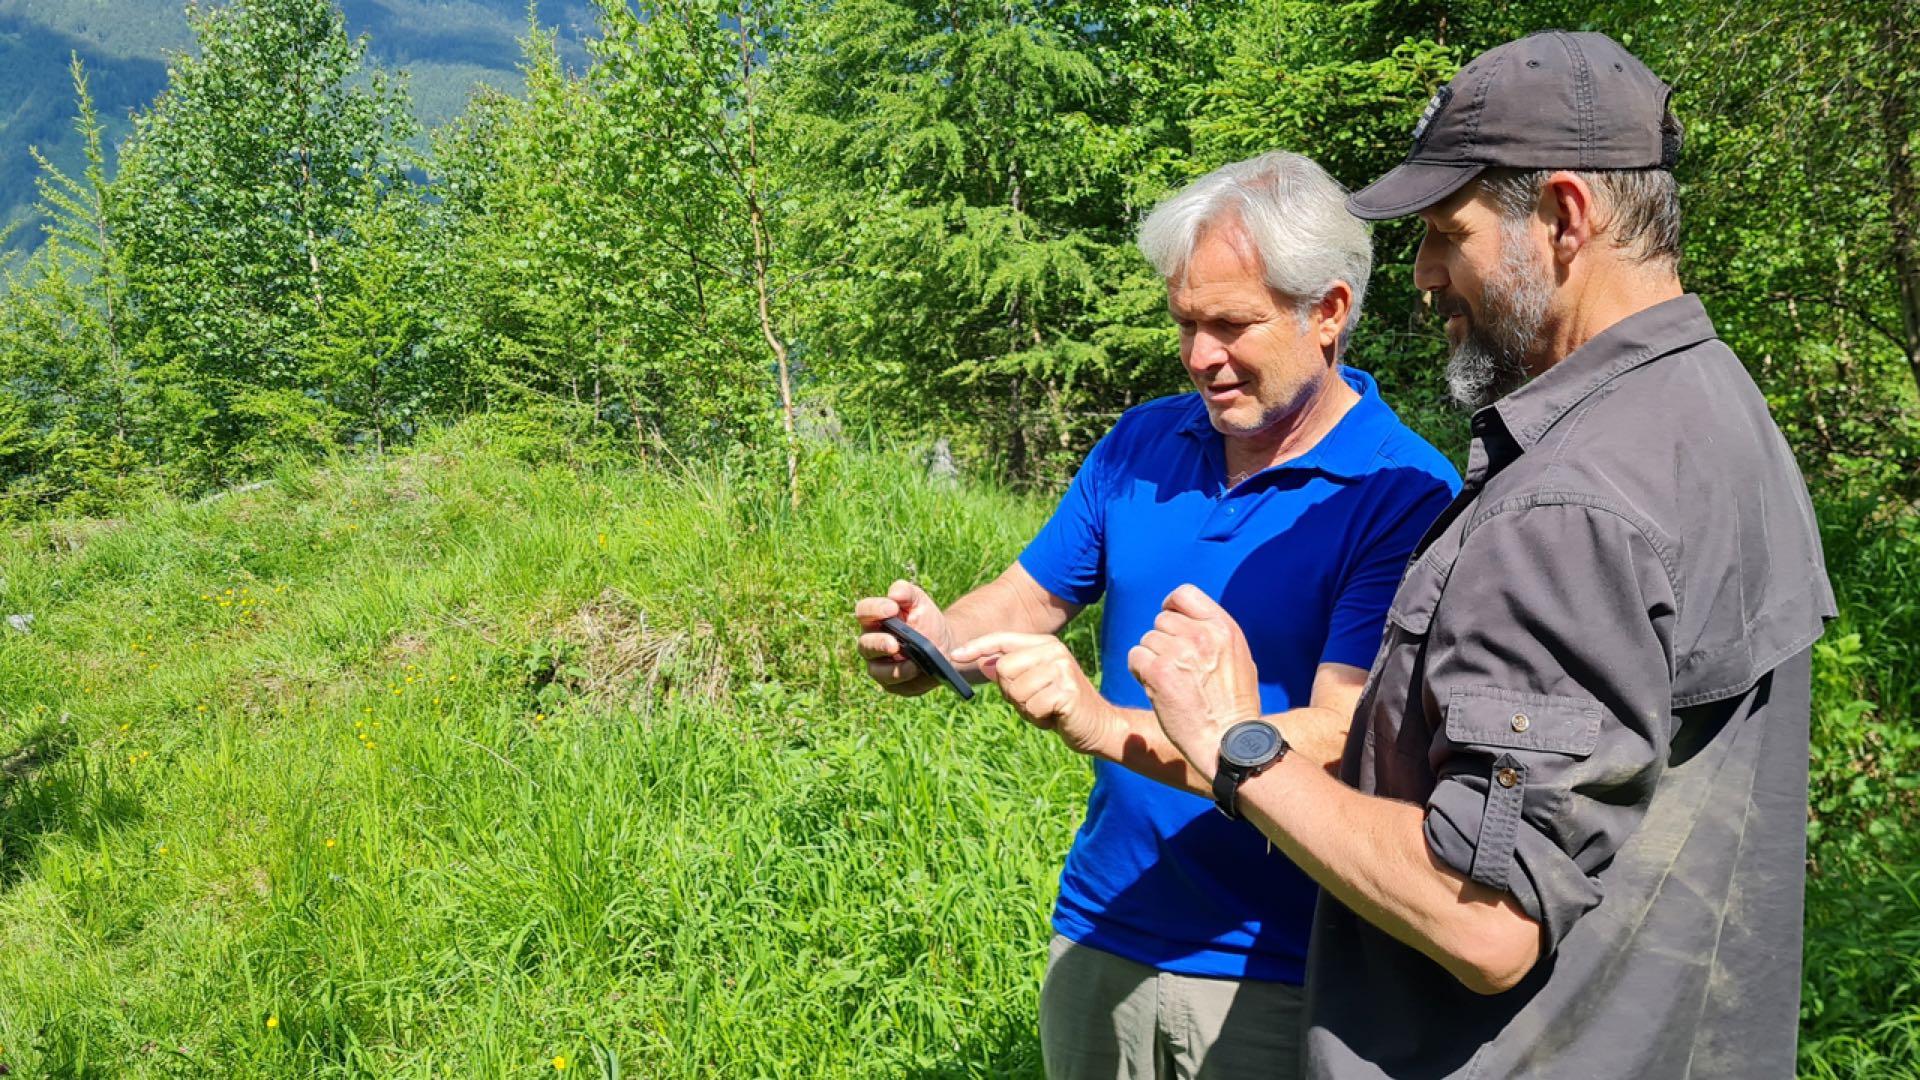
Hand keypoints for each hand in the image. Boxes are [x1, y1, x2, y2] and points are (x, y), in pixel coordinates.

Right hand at [855, 580, 954, 695]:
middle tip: (894, 643)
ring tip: (912, 663)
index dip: (874, 609)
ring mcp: (878, 664)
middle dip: (879, 644)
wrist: (944, 645)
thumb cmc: (926, 620)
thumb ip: (907, 592)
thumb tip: (894, 594)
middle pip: (865, 644)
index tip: (892, 608)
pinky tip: (916, 671)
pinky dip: (903, 677)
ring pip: (876, 669)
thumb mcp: (920, 602)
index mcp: (874, 619)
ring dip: (893, 666)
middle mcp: (871, 642)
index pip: (863, 611)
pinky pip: (891, 683)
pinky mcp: (890, 682)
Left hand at [952, 632, 1120, 756]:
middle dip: (1011, 693)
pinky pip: (1032, 706)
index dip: (976, 647)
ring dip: (1026, 708)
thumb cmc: (1061, 708)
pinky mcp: (1067, 690)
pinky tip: (1055, 717)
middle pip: (1003, 668)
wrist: (1099, 726)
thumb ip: (1011, 674)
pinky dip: (1038, 718)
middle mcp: (1053, 650)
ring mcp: (1062, 668)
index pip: (1002, 639)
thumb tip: (984, 664)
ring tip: (1046, 709)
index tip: (954, 655)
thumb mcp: (1032, 687)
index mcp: (1044, 644)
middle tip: (1034, 701)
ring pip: (1015, 690)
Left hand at [1127, 584, 1262, 777]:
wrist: (1227, 740)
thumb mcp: (1239, 658)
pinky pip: (1135, 657)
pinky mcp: (1158, 672)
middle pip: (1161, 619)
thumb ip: (1216, 634)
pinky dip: (1140, 672)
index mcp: (1223, 628)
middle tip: (1175, 667)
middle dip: (1163, 641)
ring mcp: (1179, 652)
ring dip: (1151, 659)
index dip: (1171, 606)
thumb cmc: (1233, 705)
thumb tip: (1191, 620)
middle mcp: (1201, 635)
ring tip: (1170, 682)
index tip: (1171, 623)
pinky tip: (1156, 688)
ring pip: (1147, 640)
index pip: (1185, 593)